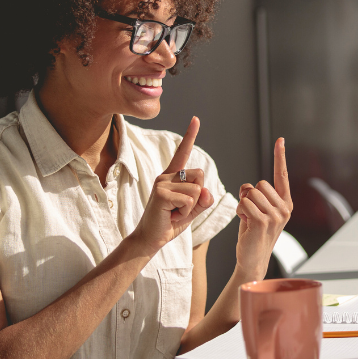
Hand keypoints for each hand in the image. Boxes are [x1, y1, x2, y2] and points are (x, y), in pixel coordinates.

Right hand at [128, 117, 213, 256]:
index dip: (190, 135)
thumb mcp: (191, 210)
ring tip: (174, 213)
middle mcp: (166, 175)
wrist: (150, 239)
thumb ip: (203, 200)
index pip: (183, 152)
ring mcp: (162, 182)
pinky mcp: (160, 192)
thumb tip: (207, 192)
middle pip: (200, 176)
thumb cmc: (169, 223)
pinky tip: (170, 216)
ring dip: (190, 207)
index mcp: (172, 176)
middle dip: (198, 196)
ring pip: (196, 190)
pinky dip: (184, 212)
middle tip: (180, 208)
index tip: (196, 119)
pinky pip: (189, 200)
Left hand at [236, 137, 292, 279]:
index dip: (280, 157)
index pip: (282, 175)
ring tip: (248, 220)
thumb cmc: (253, 234)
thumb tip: (247, 187)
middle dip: (249, 196)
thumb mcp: (258, 211)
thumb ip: (257, 196)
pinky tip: (245, 224)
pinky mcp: (262, 222)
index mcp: (286, 204)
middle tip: (251, 214)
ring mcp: (275, 216)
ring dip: (243, 205)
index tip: (280, 140)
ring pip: (250, 194)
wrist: (253, 259)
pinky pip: (244, 203)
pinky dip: (240, 212)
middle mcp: (284, 209)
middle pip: (259, 184)